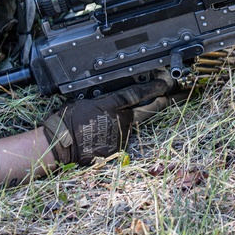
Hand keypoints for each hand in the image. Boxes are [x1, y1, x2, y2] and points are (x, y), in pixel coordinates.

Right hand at [41, 79, 169, 165]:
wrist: (58, 145)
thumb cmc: (67, 119)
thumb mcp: (86, 101)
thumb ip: (106, 99)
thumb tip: (119, 96)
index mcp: (111, 106)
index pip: (137, 94)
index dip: (154, 88)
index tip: (166, 83)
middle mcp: (119, 121)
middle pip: (148, 110)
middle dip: (164, 101)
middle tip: (176, 94)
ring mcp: (119, 137)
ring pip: (133, 125)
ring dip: (132, 120)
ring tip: (116, 117)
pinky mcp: (116, 151)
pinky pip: (122, 139)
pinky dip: (118, 134)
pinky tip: (103, 133)